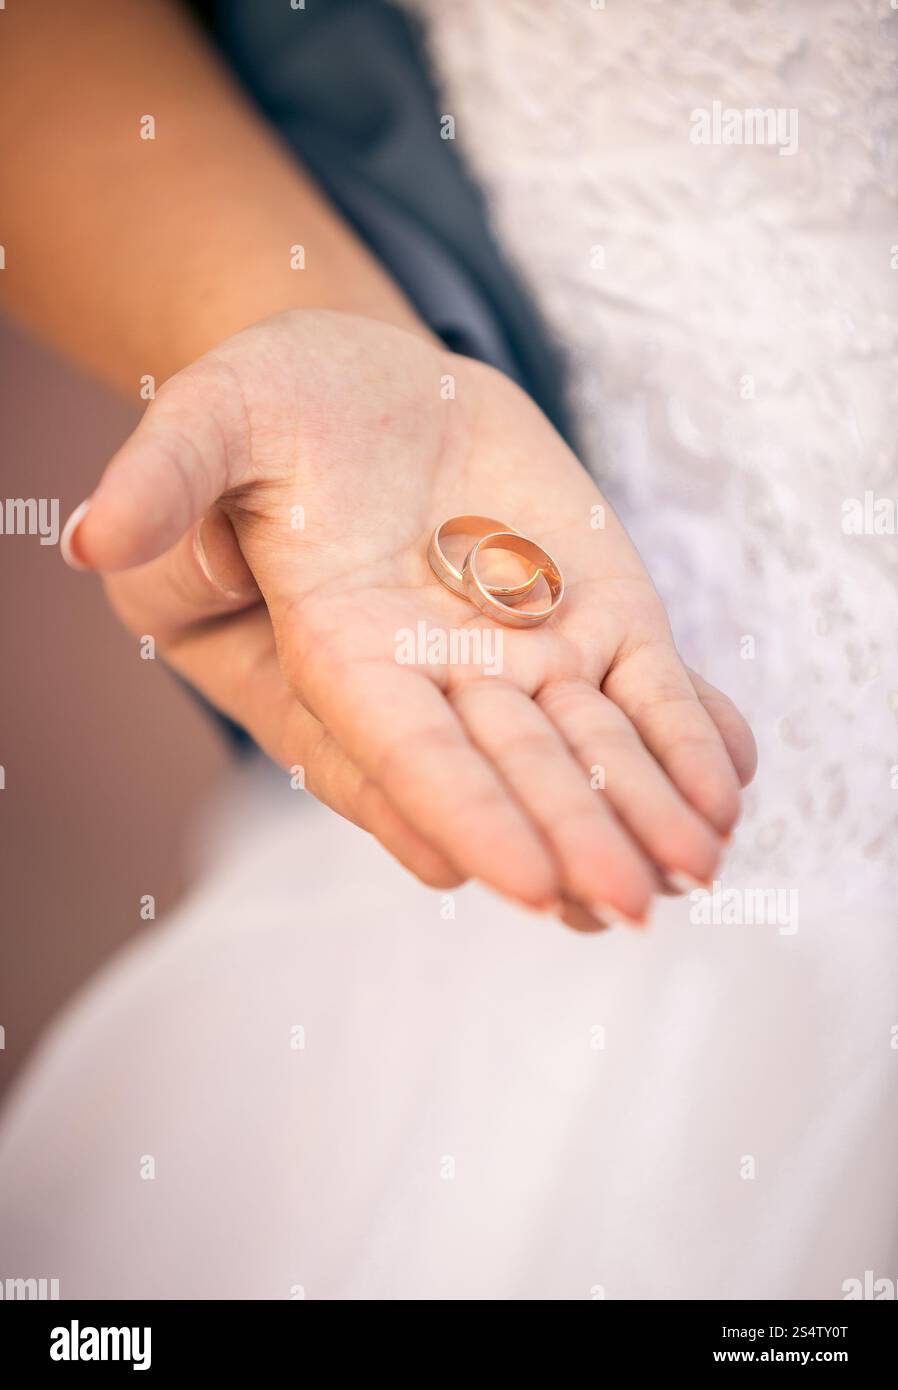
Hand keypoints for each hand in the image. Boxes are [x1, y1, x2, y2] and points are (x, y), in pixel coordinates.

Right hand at [70, 311, 756, 923]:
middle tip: (627, 900)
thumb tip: (94, 538)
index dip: (447, 805)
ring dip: (645, 805)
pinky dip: (686, 732)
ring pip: (591, 744)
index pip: (391, 750)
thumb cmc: (272, 408)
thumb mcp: (208, 419)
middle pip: (506, 770)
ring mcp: (519, 652)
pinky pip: (645, 687)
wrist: (368, 385)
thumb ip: (165, 480)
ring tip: (700, 862)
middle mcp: (434, 677)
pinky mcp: (590, 612)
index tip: (507, 875)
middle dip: (565, 834)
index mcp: (336, 655)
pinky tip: (728, 784)